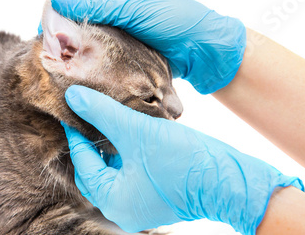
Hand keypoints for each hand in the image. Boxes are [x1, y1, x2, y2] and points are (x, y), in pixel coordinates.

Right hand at [49, 0, 245, 93]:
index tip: (49, 16)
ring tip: (57, 53)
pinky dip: (81, 49)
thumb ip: (96, 6)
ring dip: (67, 36)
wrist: (202, 49)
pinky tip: (74, 60)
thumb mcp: (133, 8)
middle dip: (58, 18)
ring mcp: (114, 21)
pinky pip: (93, 43)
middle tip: (48, 39)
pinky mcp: (118, 42)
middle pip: (73, 3)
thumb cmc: (174, 19)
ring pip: (81, 25)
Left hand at [63, 85, 302, 234]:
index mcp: (112, 200)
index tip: (72, 108)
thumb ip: (102, 113)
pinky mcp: (154, 195)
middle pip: (94, 170)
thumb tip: (72, 96)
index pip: (83, 163)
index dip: (75, 134)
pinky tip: (125, 131)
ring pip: (112, 170)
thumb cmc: (182, 160)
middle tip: (84, 113)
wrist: (231, 180)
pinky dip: (124, 153)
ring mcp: (140, 203)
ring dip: (107, 146)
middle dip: (89, 142)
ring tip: (103, 117)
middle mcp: (122, 208)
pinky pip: (129, 172)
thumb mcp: (136, 131)